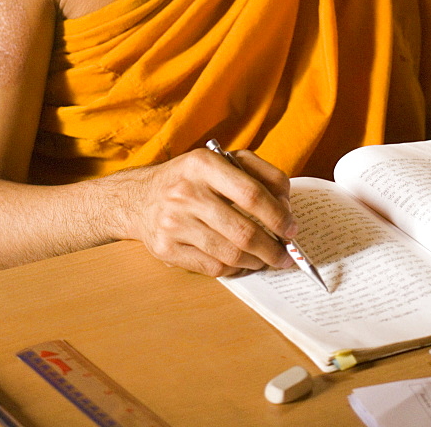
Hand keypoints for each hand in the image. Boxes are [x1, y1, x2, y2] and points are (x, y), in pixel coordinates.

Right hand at [102, 148, 297, 276]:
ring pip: (231, 254)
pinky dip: (235, 269)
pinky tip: (243, 263)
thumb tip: (285, 205)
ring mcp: (174, 222)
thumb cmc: (190, 179)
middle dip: (273, 248)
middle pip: (244, 231)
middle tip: (286, 254)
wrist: (139, 198)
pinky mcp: (167, 249)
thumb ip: (258, 173)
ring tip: (268, 260)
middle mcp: (186, 192)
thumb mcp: (220, 160)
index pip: (252, 193)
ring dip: (258, 261)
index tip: (292, 228)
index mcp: (203, 164)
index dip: (278, 215)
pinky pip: (213, 268)